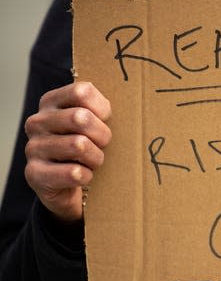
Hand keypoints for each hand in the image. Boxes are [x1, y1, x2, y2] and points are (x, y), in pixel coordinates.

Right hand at [24, 82, 111, 222]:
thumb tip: (128, 100)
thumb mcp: (94, 122)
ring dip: (96, 158)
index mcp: (51, 102)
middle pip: (80, 117)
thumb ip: (102, 109)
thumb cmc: (88, 147)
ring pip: (79, 145)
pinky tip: (83, 176)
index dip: (102, 108)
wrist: (70, 187)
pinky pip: (73, 172)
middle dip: (102, 135)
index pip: (82, 92)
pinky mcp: (35, 173)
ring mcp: (33, 147)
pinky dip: (87, 176)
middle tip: (102, 146)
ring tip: (92, 161)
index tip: (105, 120)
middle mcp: (37, 122)